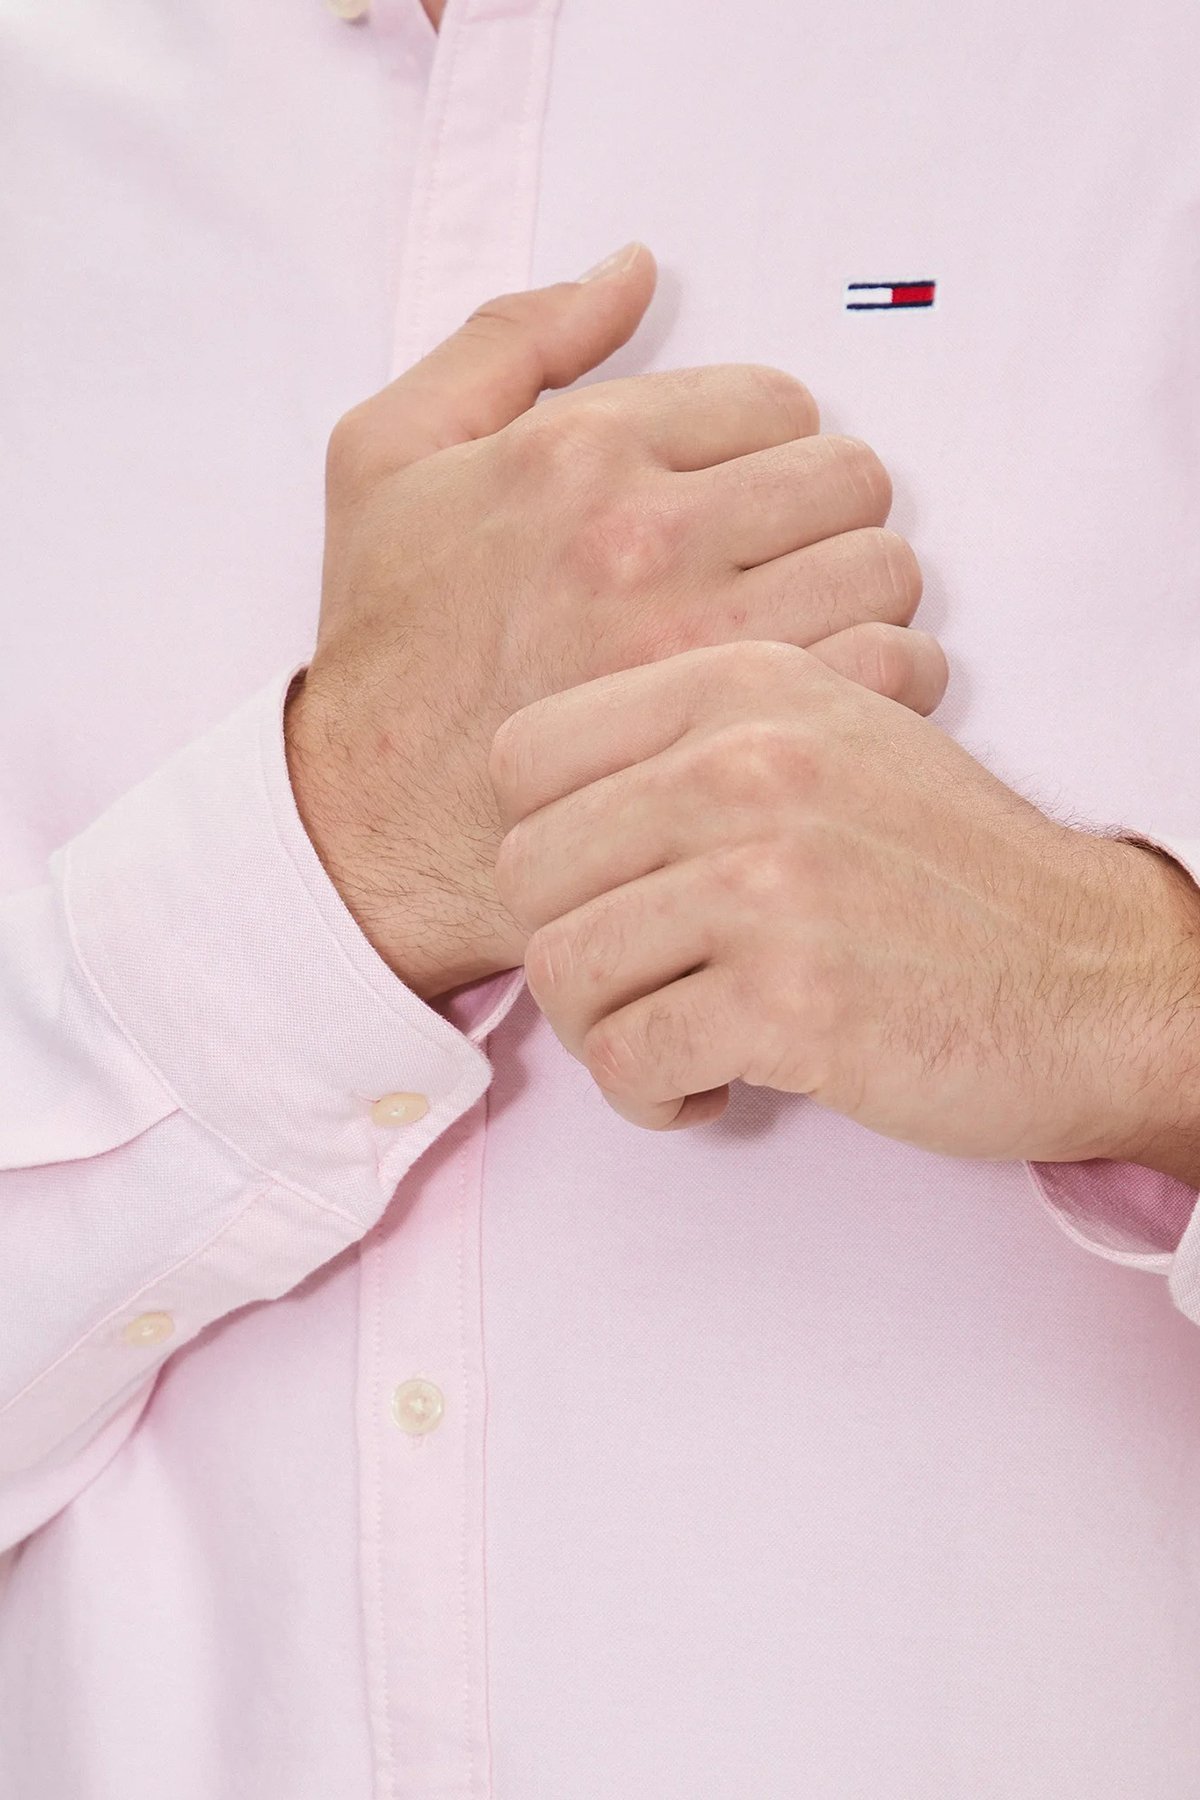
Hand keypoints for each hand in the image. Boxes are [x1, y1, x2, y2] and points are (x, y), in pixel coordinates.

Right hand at [286, 241, 939, 1002]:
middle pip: (850, 479)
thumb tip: (637, 268)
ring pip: (885, 571)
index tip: (736, 507)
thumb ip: (513, 337)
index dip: (768, 452)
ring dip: (861, 598)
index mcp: (575, 450)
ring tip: (806, 632)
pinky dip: (884, 678)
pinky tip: (824, 697)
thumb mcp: (386, 453)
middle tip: (782, 567)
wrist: (366, 821)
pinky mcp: (733, 743)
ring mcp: (695, 644)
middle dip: (825, 515)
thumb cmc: (384, 642)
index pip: (780, 403)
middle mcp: (642, 536)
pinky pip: (893, 669)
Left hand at [489, 638, 1199, 1178]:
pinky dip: (653, 1097)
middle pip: (525, 872)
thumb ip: (691, 745)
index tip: (610, 895)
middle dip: (571, 950)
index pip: (522, 755)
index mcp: (741, 687)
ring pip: (561, 970)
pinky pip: (626, 1059)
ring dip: (604, 1034)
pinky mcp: (791, 1002)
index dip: (546, 844)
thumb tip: (541, 811)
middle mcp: (745, 765)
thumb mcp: (829, 740)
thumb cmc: (947, 878)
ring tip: (677, 1043)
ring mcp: (769, 882)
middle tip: (642, 988)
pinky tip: (713, 1088)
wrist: (1096, 980)